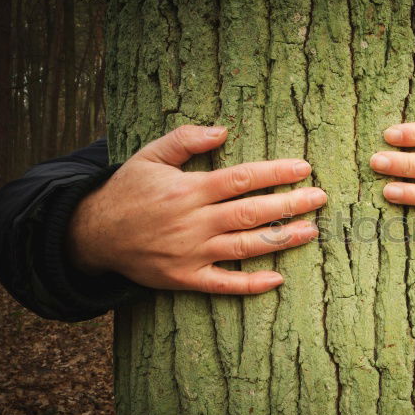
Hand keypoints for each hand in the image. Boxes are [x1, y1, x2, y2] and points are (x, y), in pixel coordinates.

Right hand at [67, 125, 326, 293]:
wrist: (93, 235)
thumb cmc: (127, 191)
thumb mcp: (149, 156)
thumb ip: (185, 140)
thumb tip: (223, 130)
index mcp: (188, 189)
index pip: (242, 179)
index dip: (276, 173)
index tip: (303, 168)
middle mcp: (194, 222)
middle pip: (252, 212)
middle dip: (290, 204)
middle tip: (320, 198)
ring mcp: (191, 253)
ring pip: (246, 246)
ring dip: (282, 239)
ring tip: (311, 231)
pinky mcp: (185, 279)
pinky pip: (224, 284)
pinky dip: (251, 284)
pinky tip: (277, 279)